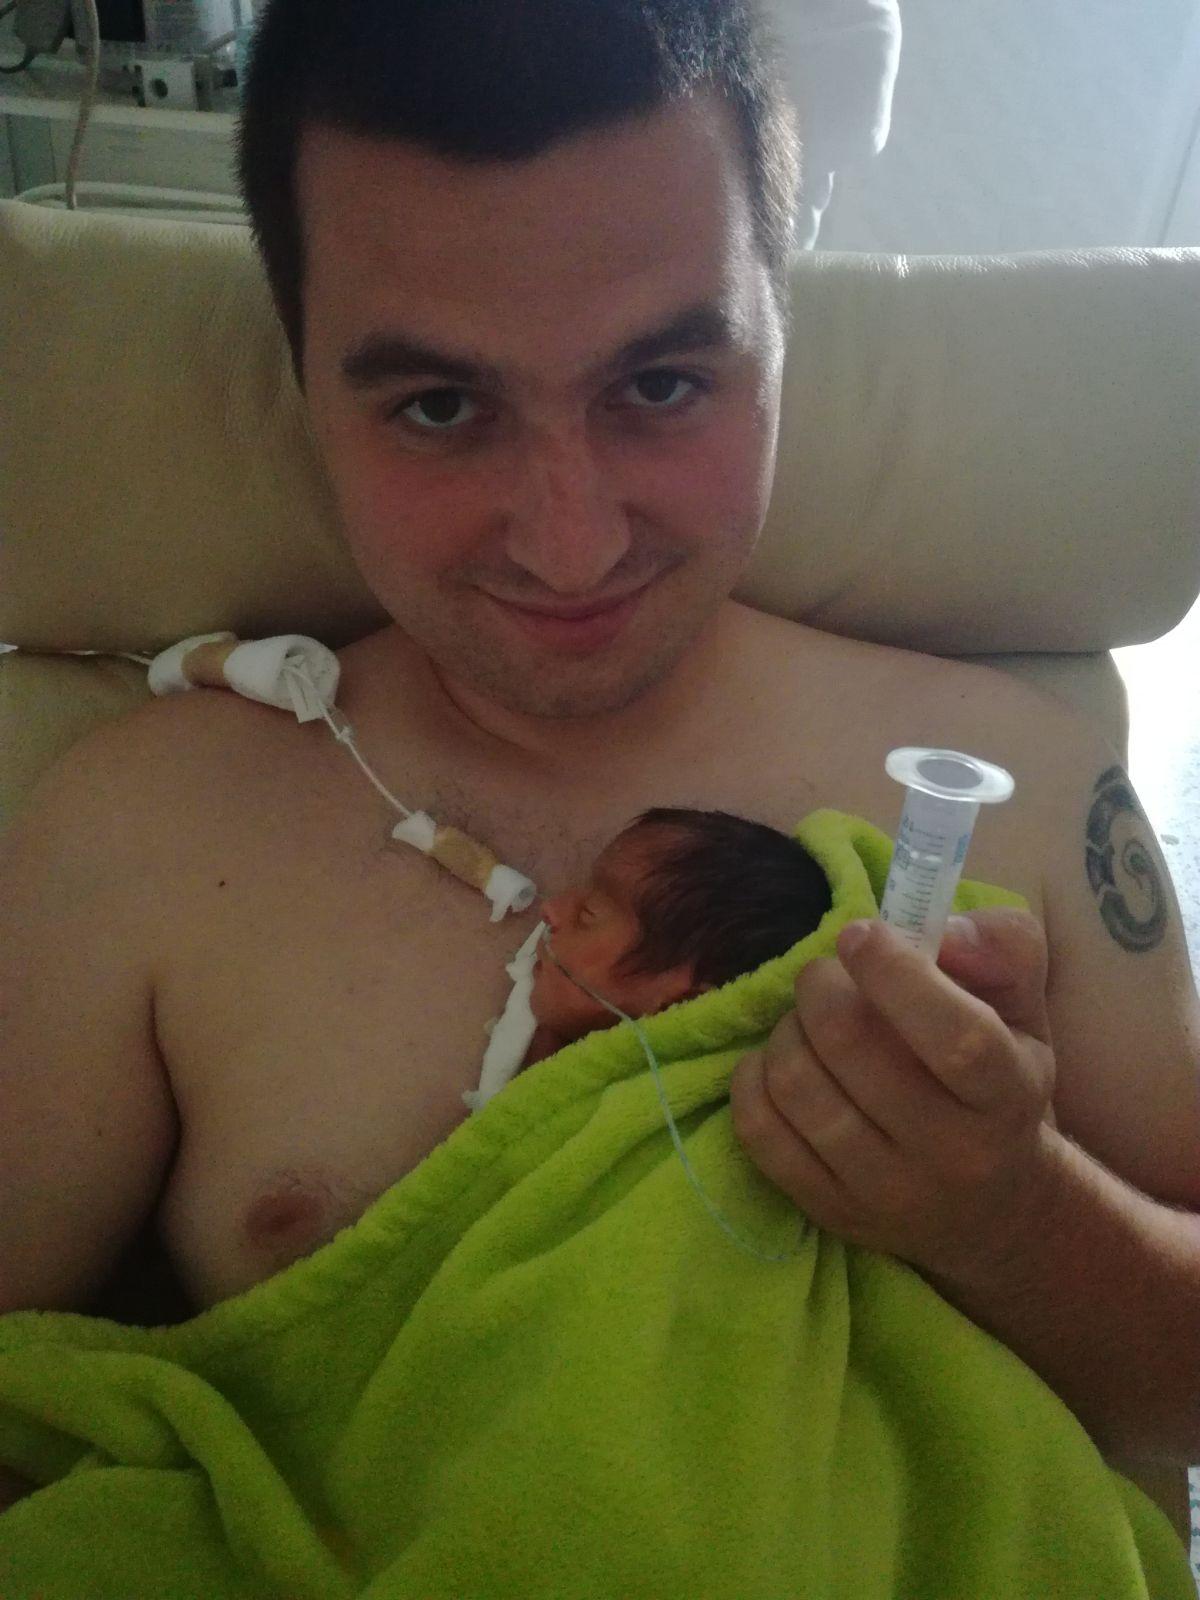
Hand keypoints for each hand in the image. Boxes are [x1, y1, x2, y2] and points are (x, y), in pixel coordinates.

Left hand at [729, 909, 1060, 1287]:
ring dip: (786, 1029)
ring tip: (807, 1021)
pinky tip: (780, 1064)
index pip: (955, 1038)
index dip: (894, 974)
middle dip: (820, 985)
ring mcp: (884, 1191)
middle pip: (850, 1045)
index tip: (860, 934)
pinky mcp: (829, 1210)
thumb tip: (944, 931)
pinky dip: (753, 1077)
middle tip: (827, 975)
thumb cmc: (998, 1083)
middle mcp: (951, 1152)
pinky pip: (759, 1129)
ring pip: (797, 1084)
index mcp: (1006, 1095)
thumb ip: (1001, 949)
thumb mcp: (1024, 1010)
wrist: (991, 1209)